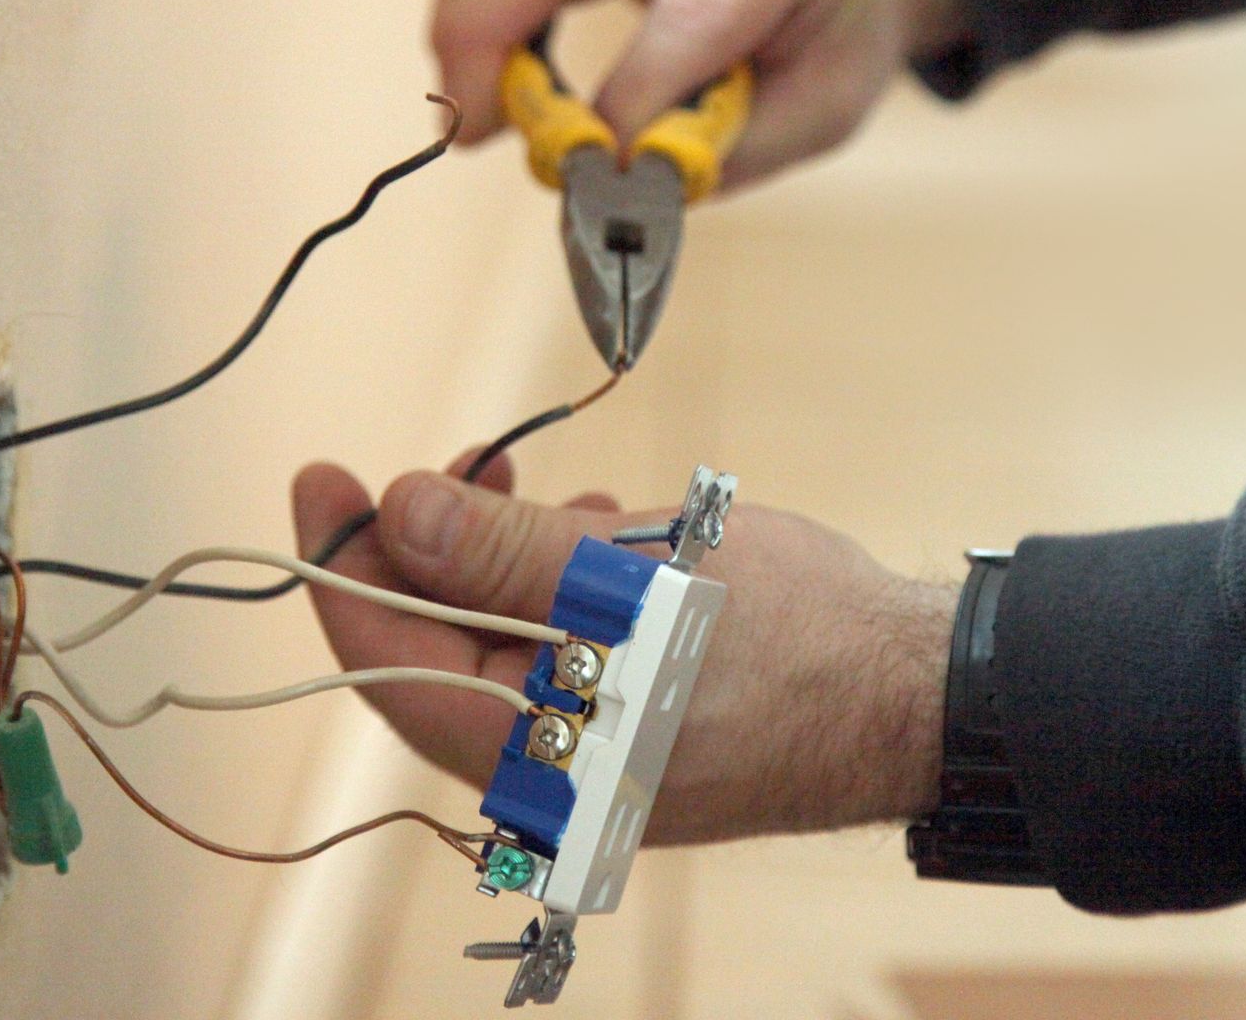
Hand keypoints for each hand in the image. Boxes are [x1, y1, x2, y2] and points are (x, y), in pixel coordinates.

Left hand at [291, 453, 956, 844]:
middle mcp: (549, 777)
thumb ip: (504, 553)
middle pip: (442, 652)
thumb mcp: (633, 577)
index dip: (342, 569)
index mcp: (533, 762)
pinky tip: (601, 528)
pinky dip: (565, 584)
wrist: (922, 691)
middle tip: (458, 467)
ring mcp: (596, 756)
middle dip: (439, 550)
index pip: (390, 666)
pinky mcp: (636, 724)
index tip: (324, 481)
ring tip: (554, 493)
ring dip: (511, 558)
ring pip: (507, 642)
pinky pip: (567, 650)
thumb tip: (397, 515)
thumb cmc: (793, 637)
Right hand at [430, 0, 966, 189]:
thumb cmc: (831, 35)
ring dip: (470, 27)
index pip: (689, 12)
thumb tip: (610, 183)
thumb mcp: (816, 113)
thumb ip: (719, 153)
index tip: (591, 168)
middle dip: (484, 45)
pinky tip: (499, 60)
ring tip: (490, 106)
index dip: (628, 100)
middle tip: (475, 130)